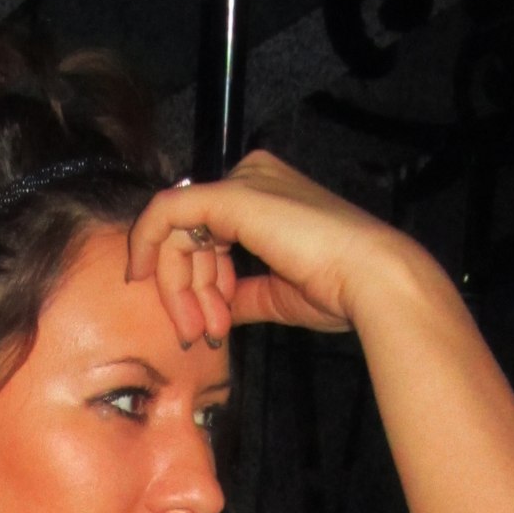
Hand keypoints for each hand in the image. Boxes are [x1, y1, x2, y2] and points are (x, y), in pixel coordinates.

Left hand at [126, 151, 420, 346]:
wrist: (370, 279)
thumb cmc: (338, 288)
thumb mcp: (277, 294)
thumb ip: (242, 294)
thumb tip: (216, 311)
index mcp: (268, 196)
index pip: (212, 234)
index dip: (200, 282)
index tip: (199, 325)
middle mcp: (253, 179)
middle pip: (191, 232)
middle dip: (186, 289)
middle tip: (195, 333)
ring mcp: (241, 182)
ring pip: (177, 230)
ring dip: (179, 286)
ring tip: (199, 329)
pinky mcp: (228, 195)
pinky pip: (166, 212)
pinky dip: (147, 244)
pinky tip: (142, 276)